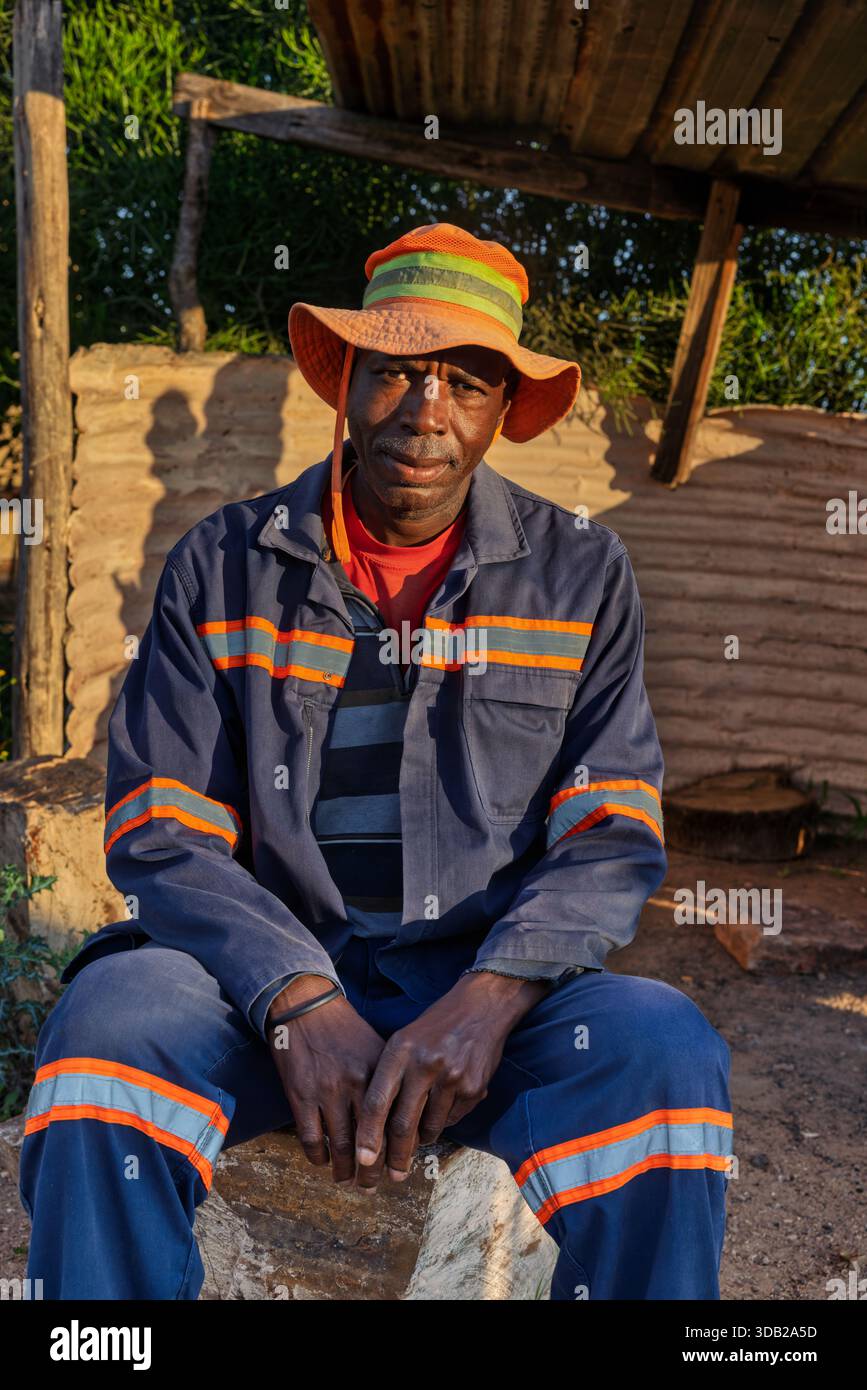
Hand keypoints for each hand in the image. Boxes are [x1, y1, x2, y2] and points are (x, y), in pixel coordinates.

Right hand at [267, 975, 386, 1183]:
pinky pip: (312, 1139)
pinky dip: (319, 1157)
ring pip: (342, 1146)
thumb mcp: (377, 1048)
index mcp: (381, 1072)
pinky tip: (323, 1162)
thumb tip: (404, 1119)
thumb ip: (389, 1082)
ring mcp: (328, 1091)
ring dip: (346, 1170)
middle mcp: (358, 1083)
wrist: (305, 1006)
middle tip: (374, 1185)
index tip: (401, 1167)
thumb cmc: (345, 1029)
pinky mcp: (301, 1095)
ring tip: (348, 1180)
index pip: (396, 1122)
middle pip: (371, 1141)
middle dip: (373, 1170)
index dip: (399, 1150)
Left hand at [355, 971, 546, 1187]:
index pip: (377, 1101)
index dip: (367, 1135)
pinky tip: (444, 1105)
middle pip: (403, 1125)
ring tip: (418, 1136)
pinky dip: (443, 1121)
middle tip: (391, 1177)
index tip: (362, 1160)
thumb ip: (390, 1077)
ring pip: (429, 1128)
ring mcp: (452, 1078)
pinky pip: (452, 1119)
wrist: (482, 1007)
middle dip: (394, 1157)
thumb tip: (376, 1126)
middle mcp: (425, 1065)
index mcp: (401, 1051)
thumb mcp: (404, 1041)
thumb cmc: (435, 1027)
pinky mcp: (474, 1088)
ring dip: (421, 1139)